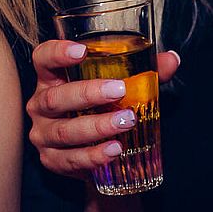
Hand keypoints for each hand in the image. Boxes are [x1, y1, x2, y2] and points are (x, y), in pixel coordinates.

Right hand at [27, 39, 179, 176]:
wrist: (96, 153)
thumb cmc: (103, 109)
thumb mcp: (120, 86)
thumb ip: (144, 71)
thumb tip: (172, 60)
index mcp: (52, 79)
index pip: (43, 58)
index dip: (57, 52)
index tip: (82, 51)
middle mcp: (40, 105)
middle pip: (56, 98)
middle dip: (88, 93)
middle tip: (120, 90)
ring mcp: (43, 135)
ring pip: (64, 131)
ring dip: (97, 127)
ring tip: (126, 121)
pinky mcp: (52, 160)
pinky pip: (71, 159)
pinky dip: (94, 155)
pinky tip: (115, 149)